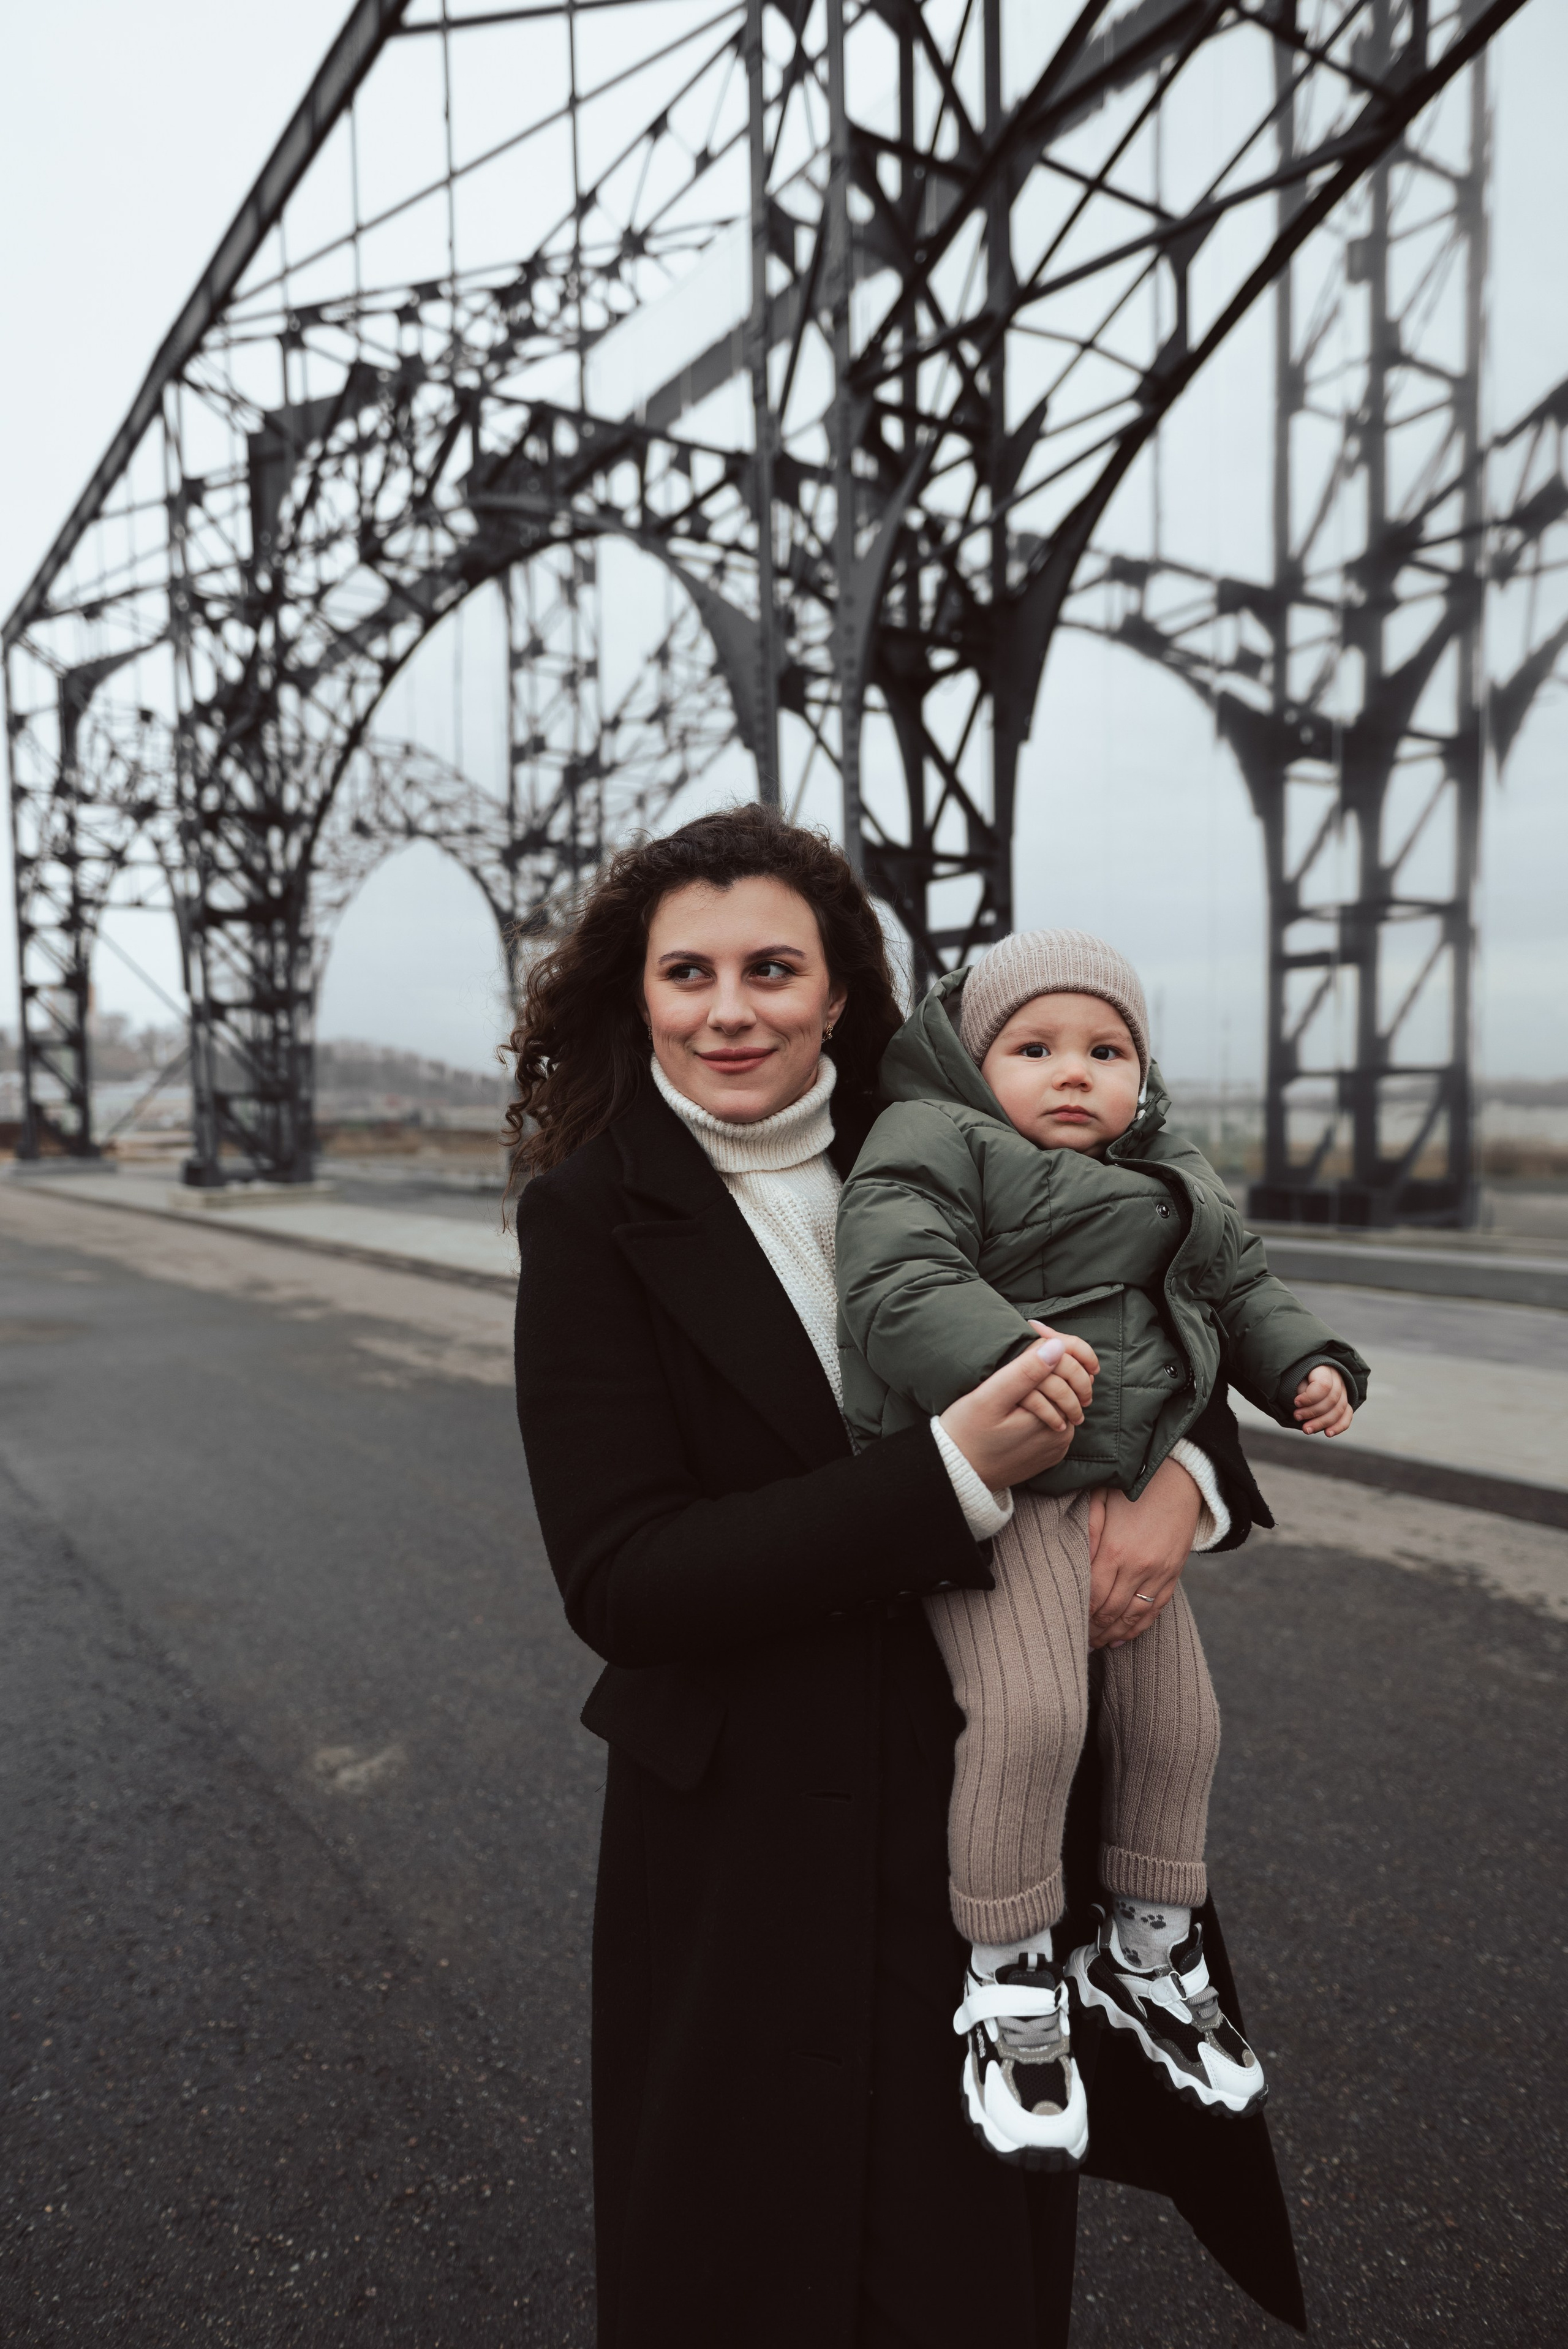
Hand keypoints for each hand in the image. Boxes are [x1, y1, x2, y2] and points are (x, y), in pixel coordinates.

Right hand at [940, 1331, 1096, 1492]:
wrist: (956, 1475)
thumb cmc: (966, 1434)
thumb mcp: (989, 1398)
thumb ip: (1025, 1371)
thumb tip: (1057, 1347)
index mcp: (1054, 1416)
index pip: (1070, 1368)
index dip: (1054, 1342)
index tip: (1033, 1327)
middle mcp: (1064, 1434)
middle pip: (1069, 1383)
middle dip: (1054, 1359)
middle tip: (1031, 1337)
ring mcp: (1057, 1446)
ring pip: (1061, 1401)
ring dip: (1047, 1382)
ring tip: (1022, 1367)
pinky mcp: (1047, 1454)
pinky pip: (1053, 1420)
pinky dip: (1042, 1405)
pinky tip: (1020, 1397)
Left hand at [1086, 1455, 1202, 1648]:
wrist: (1178, 1479)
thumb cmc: (1131, 1489)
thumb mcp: (1099, 1502)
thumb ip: (1085, 1533)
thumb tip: (1073, 1563)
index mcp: (1115, 1550)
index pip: (1094, 1596)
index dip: (1080, 1615)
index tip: (1067, 1624)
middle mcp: (1139, 1567)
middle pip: (1112, 1612)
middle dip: (1093, 1630)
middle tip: (1077, 1641)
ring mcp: (1159, 1574)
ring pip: (1133, 1617)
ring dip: (1113, 1635)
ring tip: (1096, 1644)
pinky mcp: (1173, 1575)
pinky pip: (1155, 1611)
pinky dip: (1138, 1628)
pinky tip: (1121, 1639)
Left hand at [1293, 1363, 1351, 1436]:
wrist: (1305, 1376)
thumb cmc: (1297, 1377)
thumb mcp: (1295, 1378)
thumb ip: (1301, 1390)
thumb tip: (1303, 1405)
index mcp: (1324, 1369)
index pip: (1324, 1385)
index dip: (1310, 1397)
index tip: (1296, 1402)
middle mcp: (1338, 1379)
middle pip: (1332, 1400)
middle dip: (1313, 1412)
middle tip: (1296, 1417)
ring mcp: (1344, 1391)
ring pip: (1340, 1410)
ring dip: (1322, 1423)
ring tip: (1306, 1429)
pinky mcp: (1345, 1403)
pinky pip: (1347, 1416)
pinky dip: (1339, 1426)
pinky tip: (1328, 1433)